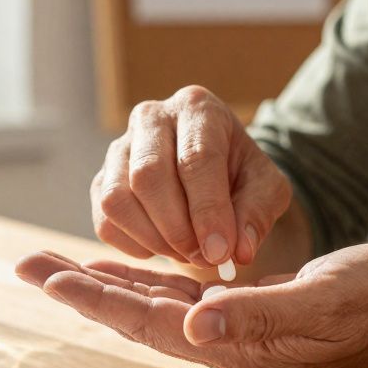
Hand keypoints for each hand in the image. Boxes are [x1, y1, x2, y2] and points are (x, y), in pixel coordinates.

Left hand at [15, 244, 367, 367]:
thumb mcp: (322, 299)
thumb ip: (258, 312)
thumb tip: (196, 319)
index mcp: (238, 346)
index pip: (148, 323)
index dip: (96, 298)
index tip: (47, 274)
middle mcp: (226, 343)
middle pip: (135, 317)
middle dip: (79, 289)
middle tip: (26, 263)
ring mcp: (234, 329)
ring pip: (151, 306)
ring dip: (102, 284)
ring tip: (54, 264)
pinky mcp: (245, 310)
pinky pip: (179, 297)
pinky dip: (143, 282)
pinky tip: (121, 269)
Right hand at [92, 85, 291, 267]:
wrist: (215, 173)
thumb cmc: (241, 175)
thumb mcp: (267, 188)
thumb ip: (257, 215)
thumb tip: (238, 252)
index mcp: (197, 109)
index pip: (196, 158)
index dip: (207, 210)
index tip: (220, 253)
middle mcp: (150, 118)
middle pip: (148, 175)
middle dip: (177, 228)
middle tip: (204, 258)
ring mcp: (118, 148)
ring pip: (117, 199)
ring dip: (154, 239)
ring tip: (187, 252)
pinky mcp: (101, 181)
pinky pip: (105, 221)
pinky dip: (135, 246)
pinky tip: (165, 246)